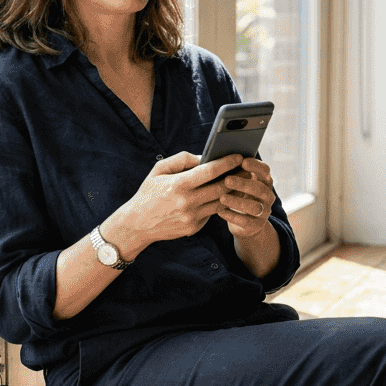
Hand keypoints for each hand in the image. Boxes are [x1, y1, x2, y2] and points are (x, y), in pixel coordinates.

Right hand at [108, 151, 241, 254]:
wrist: (137, 224)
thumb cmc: (148, 193)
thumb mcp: (159, 170)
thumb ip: (182, 159)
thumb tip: (204, 157)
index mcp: (179, 185)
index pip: (210, 171)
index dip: (227, 163)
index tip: (238, 156)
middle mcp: (187, 202)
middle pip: (221, 188)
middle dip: (236, 177)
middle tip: (247, 169)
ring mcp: (192, 217)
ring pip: (220, 202)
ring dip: (233, 192)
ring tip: (241, 182)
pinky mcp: (194, 228)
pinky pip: (211, 213)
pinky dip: (218, 204)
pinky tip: (225, 196)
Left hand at [218, 157, 275, 238]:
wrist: (245, 224)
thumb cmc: (238, 196)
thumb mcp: (240, 184)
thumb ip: (235, 172)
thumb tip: (218, 160)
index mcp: (264, 181)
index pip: (265, 170)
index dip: (256, 166)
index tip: (242, 161)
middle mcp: (267, 195)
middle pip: (259, 188)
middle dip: (243, 184)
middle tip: (227, 180)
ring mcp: (264, 211)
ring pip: (254, 207)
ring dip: (237, 201)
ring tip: (222, 198)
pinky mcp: (257, 226)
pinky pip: (246, 221)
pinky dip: (232, 216)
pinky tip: (220, 211)